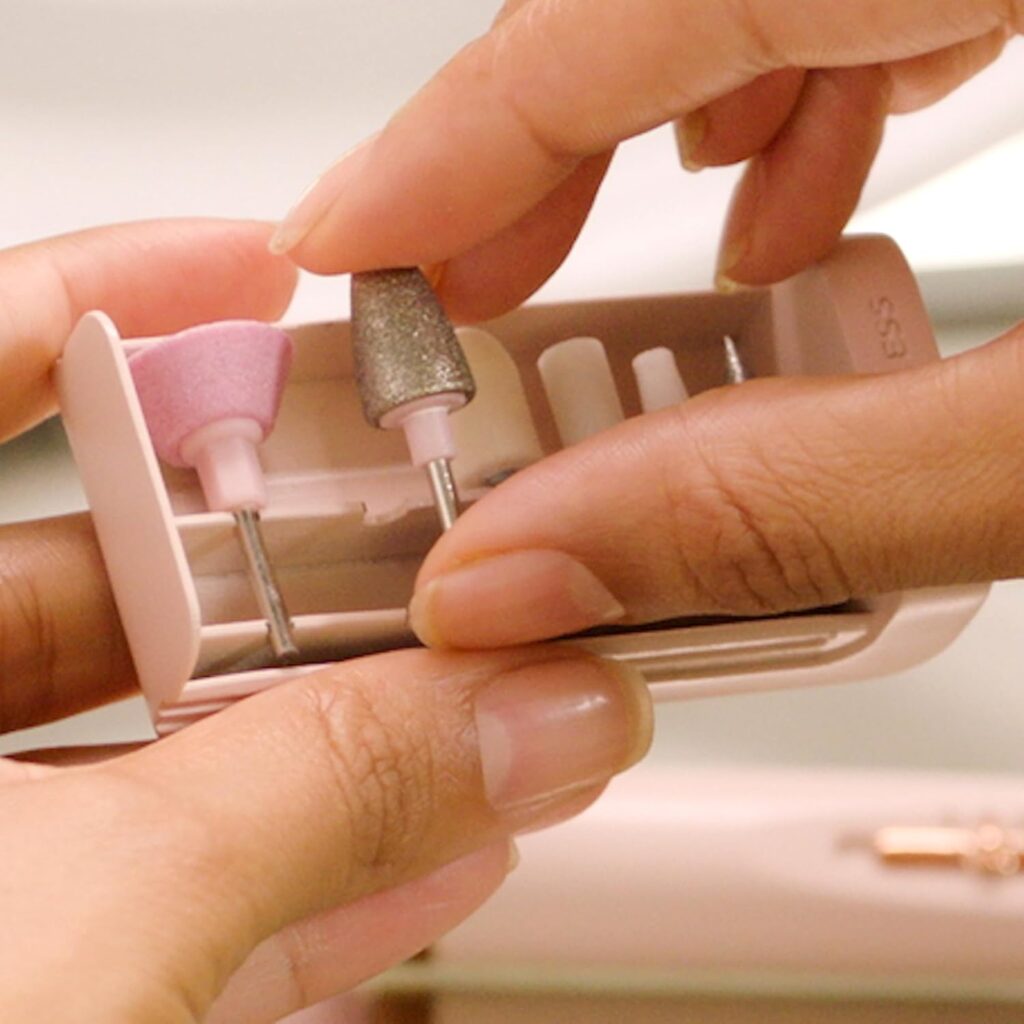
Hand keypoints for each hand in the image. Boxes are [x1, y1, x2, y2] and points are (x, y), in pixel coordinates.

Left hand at [0, 222, 651, 1021]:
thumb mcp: (75, 944)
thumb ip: (322, 798)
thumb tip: (527, 711)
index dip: (108, 292)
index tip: (252, 265)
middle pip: (78, 573)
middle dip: (278, 562)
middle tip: (415, 531)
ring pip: (128, 750)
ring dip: (314, 734)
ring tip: (464, 707)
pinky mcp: (2, 969)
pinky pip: (137, 886)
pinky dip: (274, 869)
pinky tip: (404, 858)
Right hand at [263, 1, 1022, 649]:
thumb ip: (799, 507)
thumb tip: (533, 571)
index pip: (633, 3)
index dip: (460, 127)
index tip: (347, 243)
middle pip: (662, 1)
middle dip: (538, 159)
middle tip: (464, 301)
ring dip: (657, 148)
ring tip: (614, 291)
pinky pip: (852, 2)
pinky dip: (785, 113)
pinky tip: (782, 220)